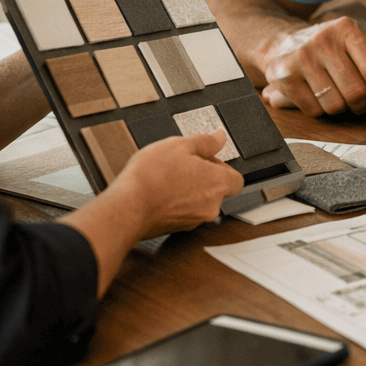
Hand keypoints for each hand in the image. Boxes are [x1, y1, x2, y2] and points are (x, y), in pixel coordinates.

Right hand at [109, 130, 243, 235]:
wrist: (128, 206)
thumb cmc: (152, 177)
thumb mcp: (179, 145)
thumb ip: (205, 141)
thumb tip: (219, 137)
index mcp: (217, 183)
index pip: (237, 179)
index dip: (222, 167)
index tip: (206, 159)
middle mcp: (211, 206)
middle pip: (217, 190)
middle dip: (203, 177)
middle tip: (182, 164)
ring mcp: (195, 220)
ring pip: (200, 201)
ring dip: (189, 189)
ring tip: (167, 176)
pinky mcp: (178, 228)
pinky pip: (184, 211)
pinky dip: (176, 202)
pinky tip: (160, 190)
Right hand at [260, 16, 365, 115]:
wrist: (281, 47)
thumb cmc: (330, 52)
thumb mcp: (359, 53)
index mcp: (346, 29)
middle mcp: (323, 39)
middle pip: (356, 92)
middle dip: (362, 105)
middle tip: (359, 103)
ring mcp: (301, 56)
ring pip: (335, 105)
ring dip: (340, 109)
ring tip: (338, 98)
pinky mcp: (284, 75)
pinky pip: (314, 110)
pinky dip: (320, 111)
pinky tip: (318, 97)